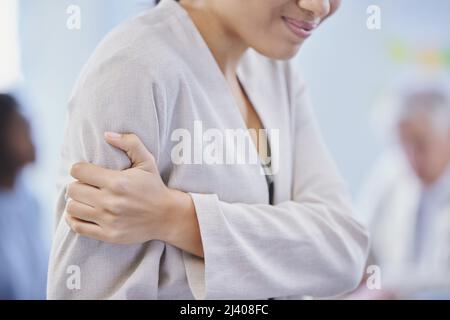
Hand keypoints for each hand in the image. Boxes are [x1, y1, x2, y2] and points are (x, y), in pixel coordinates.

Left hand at [66, 132, 180, 244]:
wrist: (167, 216)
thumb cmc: (154, 186)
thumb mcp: (147, 160)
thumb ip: (129, 142)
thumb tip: (106, 134)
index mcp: (117, 182)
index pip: (79, 171)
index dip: (80, 168)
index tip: (87, 171)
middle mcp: (110, 202)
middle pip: (73, 189)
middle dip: (77, 184)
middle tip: (87, 185)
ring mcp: (108, 220)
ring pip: (72, 208)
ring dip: (76, 201)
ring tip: (85, 198)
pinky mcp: (108, 234)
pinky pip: (78, 227)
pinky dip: (73, 219)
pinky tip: (80, 212)